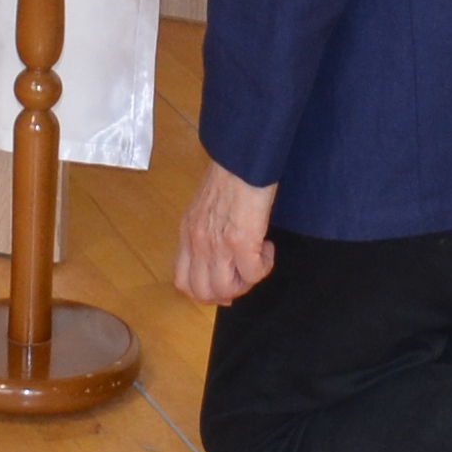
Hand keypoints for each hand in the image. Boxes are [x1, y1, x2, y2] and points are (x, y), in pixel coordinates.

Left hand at [176, 166, 278, 305]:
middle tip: (243, 279)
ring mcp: (217, 244)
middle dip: (226, 294)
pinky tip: (268, 249)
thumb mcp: (204, 206)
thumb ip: (204, 230)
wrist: (242, 158)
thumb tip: (218, 253)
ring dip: (246, 284)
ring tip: (257, 264)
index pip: (182, 281)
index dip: (203, 293)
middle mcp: (197, 243)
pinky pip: (253, 274)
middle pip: (203, 293)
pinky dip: (264, 268)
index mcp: (187, 233)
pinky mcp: (241, 242)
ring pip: (226, 290)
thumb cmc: (229, 175)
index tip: (222, 287)